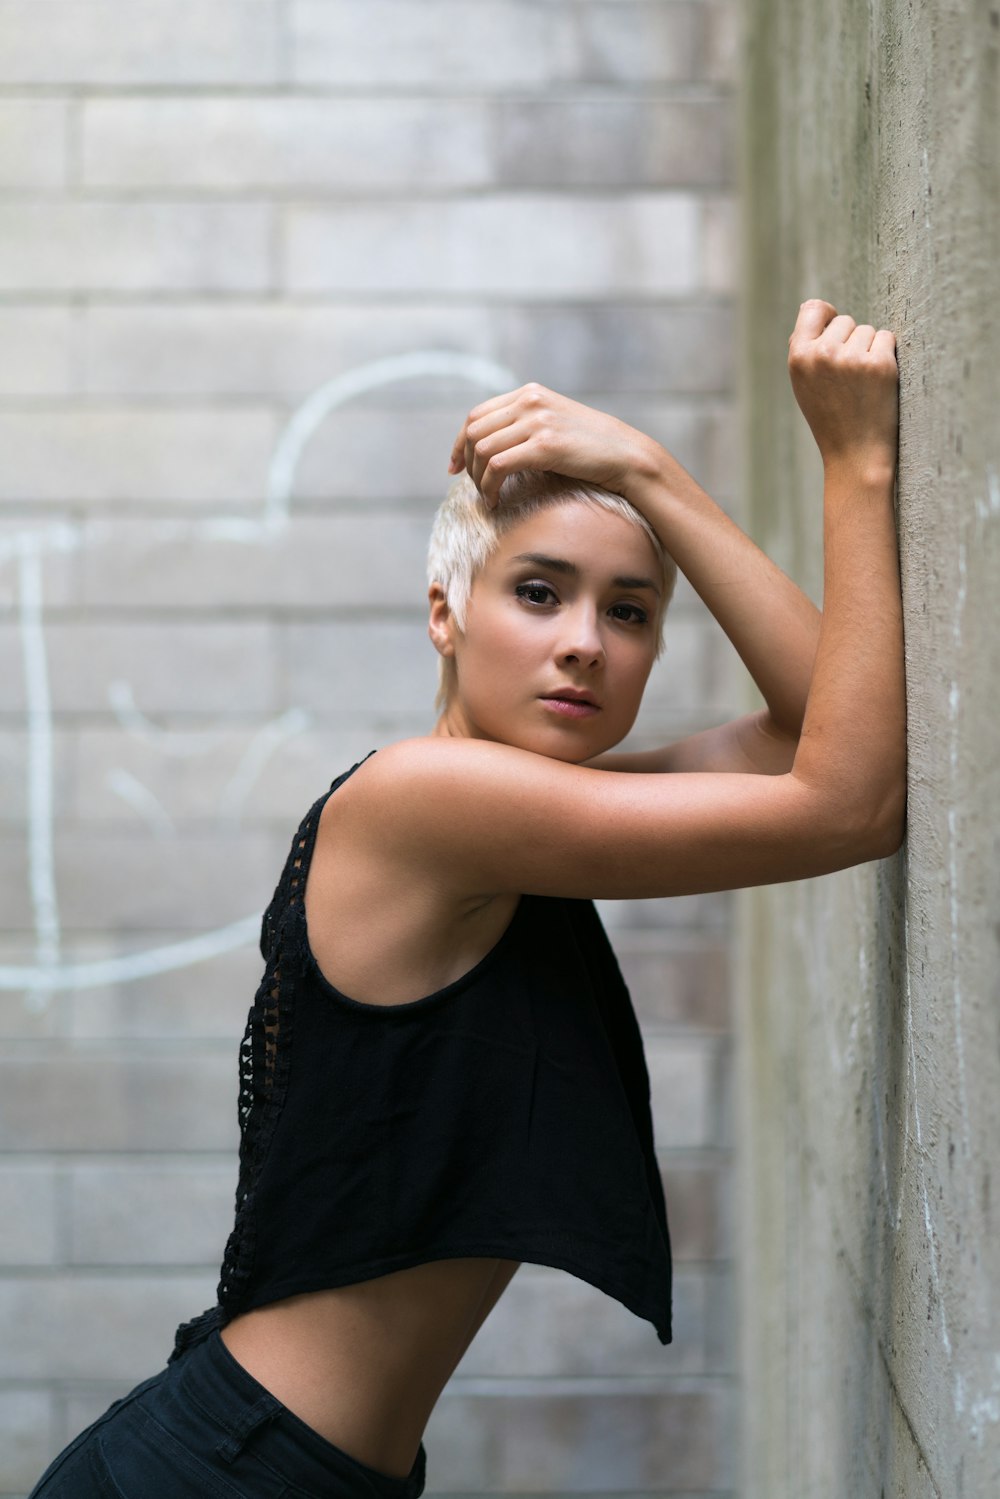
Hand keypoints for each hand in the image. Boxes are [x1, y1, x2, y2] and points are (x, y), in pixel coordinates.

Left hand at [447, 383, 660, 506]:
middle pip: (473, 432)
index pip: (476, 415)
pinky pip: (498, 466)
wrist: (627, 456)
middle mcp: (530, 401)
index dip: (458, 444)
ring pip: (482, 450)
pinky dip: (489, 487)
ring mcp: (537, 421)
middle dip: (467, 464)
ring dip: (478, 480)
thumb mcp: (555, 426)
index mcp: (529, 394)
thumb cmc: (593, 449)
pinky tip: (496, 501)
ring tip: (489, 498)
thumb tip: (493, 448)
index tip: (455, 468)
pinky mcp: (545, 445)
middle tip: (475, 488)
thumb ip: (526, 427)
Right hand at [787, 300, 898, 476]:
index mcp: (798, 357)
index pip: (813, 308)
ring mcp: (851, 359)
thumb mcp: (804, 384)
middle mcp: (823, 354)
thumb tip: (813, 308)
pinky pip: (887, 339)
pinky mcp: (880, 365)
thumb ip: (805, 348)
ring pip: (867, 330)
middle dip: (850, 340)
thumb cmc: (830, 418)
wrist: (854, 454)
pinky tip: (877, 383)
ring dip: (869, 350)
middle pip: (845, 321)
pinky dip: (886, 356)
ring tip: (861, 383)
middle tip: (847, 377)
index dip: (826, 314)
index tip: (834, 326)